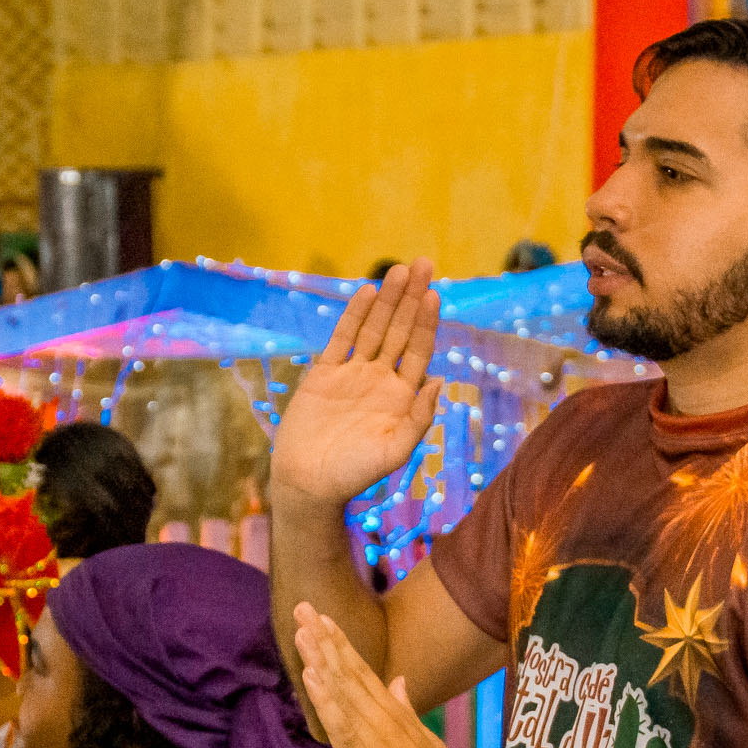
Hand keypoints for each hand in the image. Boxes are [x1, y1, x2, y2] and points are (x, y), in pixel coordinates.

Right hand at [270, 260, 441, 508]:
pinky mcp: (324, 374)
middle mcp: (380, 379)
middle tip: (424, 264)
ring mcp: (352, 374)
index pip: (419, 350)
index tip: (435, 294)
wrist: (309, 483)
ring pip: (374, 328)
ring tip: (400, 269)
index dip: (427, 322)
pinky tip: (367, 292)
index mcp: (401, 396)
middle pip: (400, 330)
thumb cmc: (354, 474)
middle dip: (412, 298)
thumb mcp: (395, 450)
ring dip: (387, 299)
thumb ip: (419, 417)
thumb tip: (439, 380)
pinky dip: (355, 315)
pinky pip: (342, 338)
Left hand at [289, 600, 481, 747]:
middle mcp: (383, 716)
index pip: (362, 672)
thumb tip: (397, 682)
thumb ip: (406, 710)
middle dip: (325, 638)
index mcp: (393, 714)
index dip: (341, 644)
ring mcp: (374, 734)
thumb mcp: (421, 741)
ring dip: (320, 658)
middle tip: (303, 605)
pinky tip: (311, 676)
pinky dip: (325, 698)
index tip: (323, 618)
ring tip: (301, 629)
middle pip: (348, 671)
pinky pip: (340, 723)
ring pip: (342, 689)